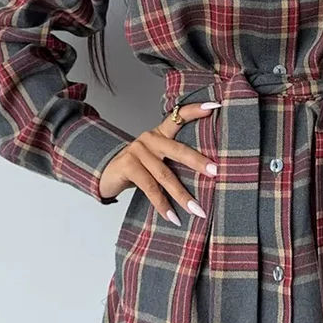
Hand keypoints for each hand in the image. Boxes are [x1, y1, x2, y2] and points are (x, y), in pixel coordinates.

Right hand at [98, 101, 219, 223]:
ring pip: (165, 175)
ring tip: (198, 210)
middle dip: (199, 162)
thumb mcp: (156, 159)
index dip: (195, 110)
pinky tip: (173, 217)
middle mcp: (149, 138)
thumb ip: (174, 160)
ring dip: (182, 196)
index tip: (215, 106)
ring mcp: (137, 151)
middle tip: (216, 172)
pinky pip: (150, 188)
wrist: (106, 175)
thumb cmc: (138, 168)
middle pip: (178, 149)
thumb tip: (209, 175)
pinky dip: (162, 204)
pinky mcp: (128, 165)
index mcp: (160, 133)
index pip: (179, 116)